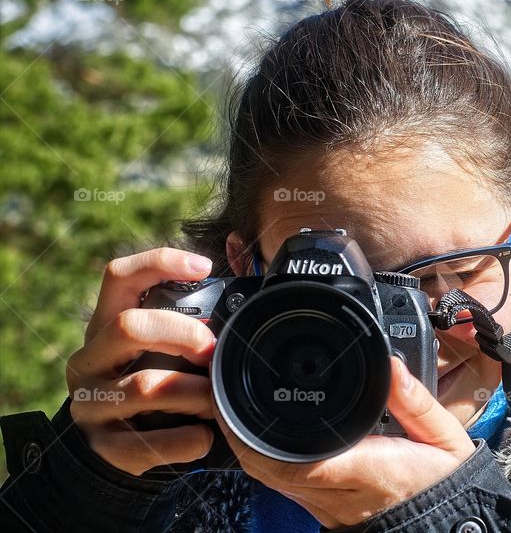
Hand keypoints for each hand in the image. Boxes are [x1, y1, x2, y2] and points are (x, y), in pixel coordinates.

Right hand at [66, 248, 217, 475]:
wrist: (117, 444)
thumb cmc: (154, 377)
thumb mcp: (165, 341)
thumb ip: (198, 303)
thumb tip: (239, 245)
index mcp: (106, 324)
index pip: (119, 275)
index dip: (159, 263)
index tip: (205, 266)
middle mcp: (91, 358)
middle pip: (131, 326)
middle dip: (184, 335)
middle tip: (213, 350)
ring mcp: (91, 402)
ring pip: (146, 386)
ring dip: (195, 393)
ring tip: (217, 400)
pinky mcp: (103, 445)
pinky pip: (146, 442)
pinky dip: (185, 440)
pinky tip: (203, 436)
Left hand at [216, 356, 476, 527]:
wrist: (448, 526)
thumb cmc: (444, 483)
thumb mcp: (445, 439)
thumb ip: (418, 403)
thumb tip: (394, 367)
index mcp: (371, 471)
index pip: (304, 462)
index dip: (263, 440)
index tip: (244, 409)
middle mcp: (340, 494)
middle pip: (271, 471)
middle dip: (240, 437)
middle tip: (225, 397)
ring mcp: (328, 506)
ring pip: (271, 480)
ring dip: (247, 449)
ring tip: (235, 410)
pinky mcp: (324, 511)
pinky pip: (283, 487)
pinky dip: (263, 462)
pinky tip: (260, 437)